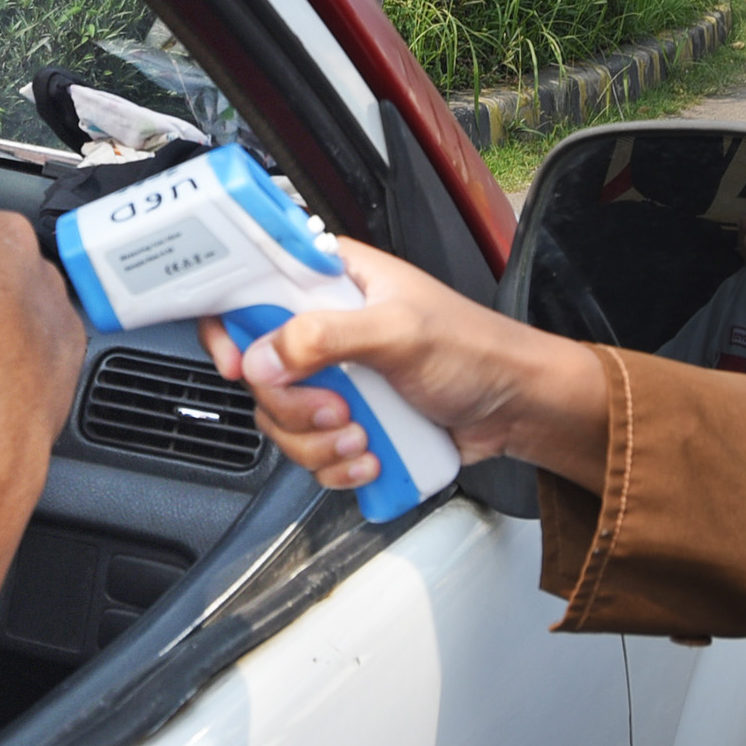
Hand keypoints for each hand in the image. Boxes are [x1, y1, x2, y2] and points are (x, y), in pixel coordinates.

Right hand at [193, 238, 607, 494]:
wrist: (514, 410)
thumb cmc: (475, 351)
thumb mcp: (399, 333)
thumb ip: (327, 337)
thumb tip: (265, 357)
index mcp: (334, 280)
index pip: (251, 286)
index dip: (230, 325)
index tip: (235, 363)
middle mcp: (325, 325)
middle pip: (259, 370)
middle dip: (293, 405)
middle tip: (338, 409)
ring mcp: (335, 376)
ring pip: (280, 418)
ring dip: (317, 442)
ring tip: (364, 438)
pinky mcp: (346, 419)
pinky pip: (309, 451)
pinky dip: (334, 465)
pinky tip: (371, 457)